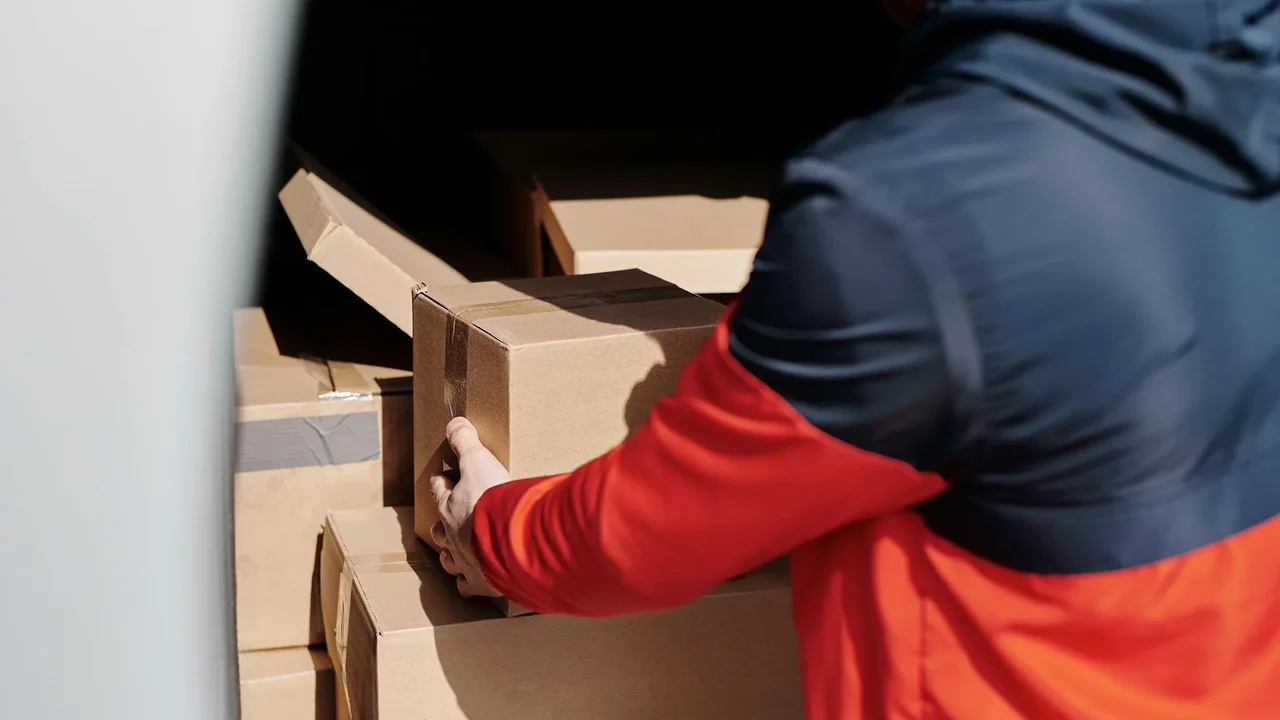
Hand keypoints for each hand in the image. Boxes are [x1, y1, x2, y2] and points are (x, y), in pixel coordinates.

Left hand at [428, 417, 513, 597]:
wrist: (513, 541)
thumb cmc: (494, 501)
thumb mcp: (480, 462)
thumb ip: (467, 442)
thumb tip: (454, 423)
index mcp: (450, 507)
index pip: (438, 491)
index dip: (442, 482)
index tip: (446, 477)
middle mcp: (452, 536)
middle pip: (438, 529)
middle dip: (443, 521)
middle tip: (453, 515)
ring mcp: (464, 561)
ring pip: (448, 559)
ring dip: (452, 552)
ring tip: (459, 549)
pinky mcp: (481, 582)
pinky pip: (467, 586)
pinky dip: (469, 582)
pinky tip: (475, 579)